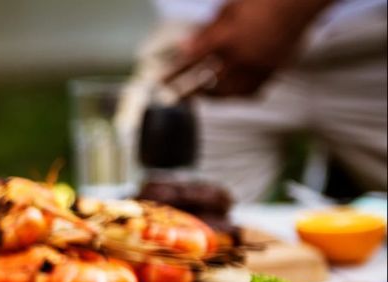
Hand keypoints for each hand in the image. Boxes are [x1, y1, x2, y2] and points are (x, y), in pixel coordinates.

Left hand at [164, 0, 330, 96]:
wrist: (298, 2)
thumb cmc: (263, 0)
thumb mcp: (228, 10)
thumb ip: (207, 29)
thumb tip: (188, 43)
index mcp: (225, 39)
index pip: (192, 60)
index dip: (174, 71)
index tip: (161, 79)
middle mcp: (240, 58)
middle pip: (207, 82)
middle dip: (189, 91)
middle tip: (177, 95)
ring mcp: (258, 67)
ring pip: (229, 92)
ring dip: (213, 95)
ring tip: (203, 94)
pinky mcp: (274, 70)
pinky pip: (252, 90)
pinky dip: (239, 92)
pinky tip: (231, 92)